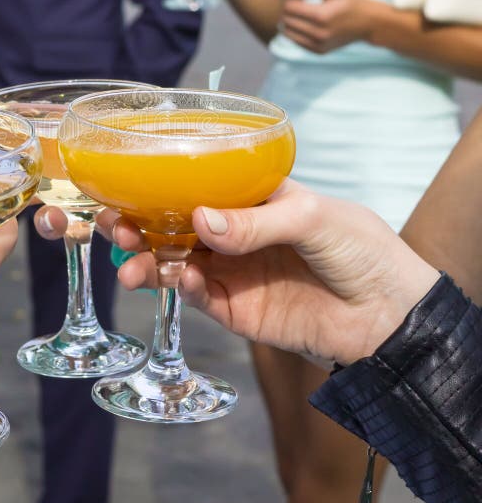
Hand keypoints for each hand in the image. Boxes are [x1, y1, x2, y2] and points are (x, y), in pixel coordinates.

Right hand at [99, 180, 439, 365]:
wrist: (389, 316)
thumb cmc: (360, 248)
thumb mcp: (313, 218)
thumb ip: (257, 222)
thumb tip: (200, 220)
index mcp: (249, 198)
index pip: (195, 187)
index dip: (157, 186)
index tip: (123, 186)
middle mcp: (233, 233)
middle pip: (173, 226)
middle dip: (138, 226)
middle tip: (114, 227)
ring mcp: (232, 271)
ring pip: (175, 262)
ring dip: (148, 262)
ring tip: (129, 265)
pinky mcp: (236, 310)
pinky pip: (198, 296)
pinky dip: (182, 287)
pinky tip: (178, 279)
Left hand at [281, 0, 380, 52]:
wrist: (369, 22)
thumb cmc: (350, 1)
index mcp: (321, 15)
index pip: (289, 7)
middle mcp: (319, 33)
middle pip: (286, 20)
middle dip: (287, 9)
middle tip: (296, 2)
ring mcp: (319, 45)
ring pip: (288, 32)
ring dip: (289, 21)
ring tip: (302, 12)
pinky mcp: (319, 51)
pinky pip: (296, 41)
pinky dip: (297, 31)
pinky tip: (308, 24)